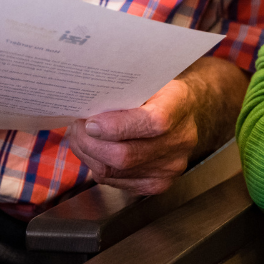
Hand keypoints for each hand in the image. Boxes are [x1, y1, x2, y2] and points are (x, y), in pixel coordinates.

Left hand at [68, 56, 246, 193]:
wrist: (187, 110)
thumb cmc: (158, 90)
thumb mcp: (146, 80)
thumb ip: (121, 90)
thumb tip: (84, 103)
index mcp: (180, 105)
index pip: (151, 123)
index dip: (116, 127)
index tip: (90, 122)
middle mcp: (180, 141)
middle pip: (125, 156)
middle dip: (90, 144)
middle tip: (76, 129)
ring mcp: (171, 167)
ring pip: (114, 172)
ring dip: (89, 156)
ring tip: (81, 138)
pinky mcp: (158, 184)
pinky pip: (115, 183)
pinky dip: (98, 167)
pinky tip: (95, 152)